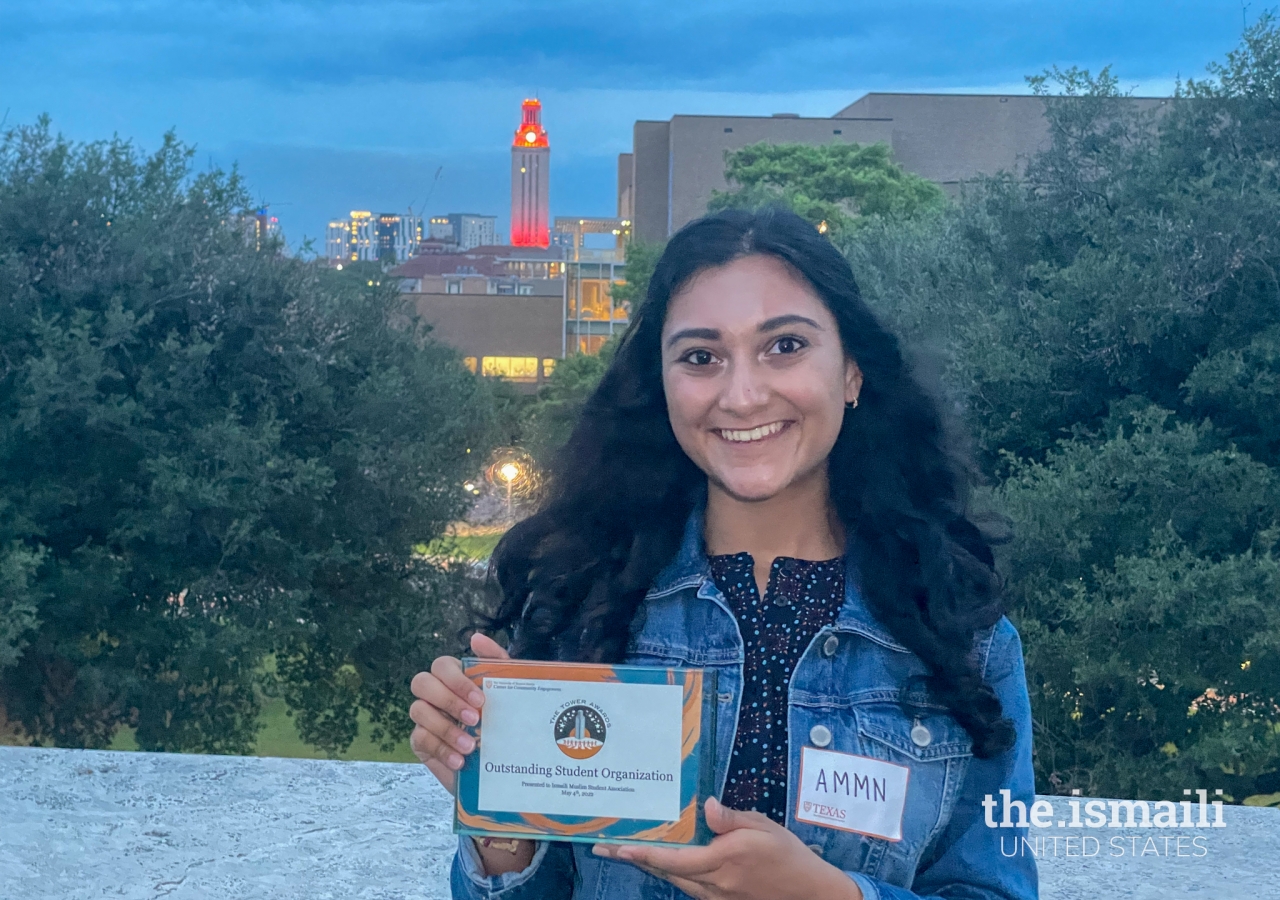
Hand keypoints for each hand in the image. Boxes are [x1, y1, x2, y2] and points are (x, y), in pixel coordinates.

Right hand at [408, 632, 508, 793]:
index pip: (441, 665)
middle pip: (421, 682)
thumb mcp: (507, 690)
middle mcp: (435, 694)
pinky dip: (441, 749)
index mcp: (454, 678)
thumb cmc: (502, 722)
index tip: (480, 700)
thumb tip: (476, 637)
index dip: (457, 681)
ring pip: (417, 711)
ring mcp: (425, 718)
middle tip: (474, 719)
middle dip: (447, 699)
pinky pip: (420, 739)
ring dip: (445, 728)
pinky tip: (460, 760)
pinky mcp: (421, 743)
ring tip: (470, 745)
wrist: (501, 764)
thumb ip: (496, 661)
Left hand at [591, 797, 861, 899]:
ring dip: (651, 867)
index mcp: (723, 861)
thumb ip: (732, 819)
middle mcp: (715, 883)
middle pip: (666, 872)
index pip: (673, 859)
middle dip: (635, 860)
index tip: (617, 848)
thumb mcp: (764, 827)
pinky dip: (673, 874)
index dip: (642, 854)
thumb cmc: (790, 857)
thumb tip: (709, 807)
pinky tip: (665, 864)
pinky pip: (690, 887)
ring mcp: (718, 896)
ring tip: (628, 852)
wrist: (813, 894)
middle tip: (605, 848)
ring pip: (675, 881)